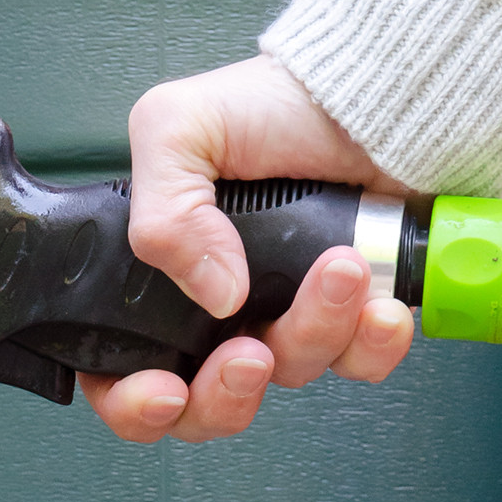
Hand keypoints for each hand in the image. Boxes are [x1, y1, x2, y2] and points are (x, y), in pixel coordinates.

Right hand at [80, 53, 415, 445]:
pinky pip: (359, 364)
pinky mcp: (353, 319)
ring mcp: (288, 318)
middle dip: (227, 394)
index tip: (164, 390)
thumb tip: (212, 292)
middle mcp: (220, 310)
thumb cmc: (276, 103)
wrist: (374, 95)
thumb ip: (162, 213)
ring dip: (315, 331)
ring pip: (290, 376)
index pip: (121, 374)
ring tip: (339, 267)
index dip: (132, 402)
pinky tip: (380, 302)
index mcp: (165, 277)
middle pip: (205, 406)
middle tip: (249, 352)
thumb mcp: (177, 127)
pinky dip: (372, 344)